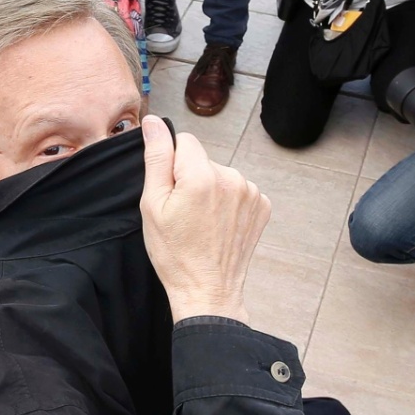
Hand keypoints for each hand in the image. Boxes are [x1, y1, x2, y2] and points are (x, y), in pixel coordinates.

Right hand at [139, 115, 270, 322]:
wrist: (208, 290)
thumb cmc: (175, 254)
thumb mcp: (153, 205)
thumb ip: (156, 158)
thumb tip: (154, 123)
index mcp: (202, 175)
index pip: (184, 141)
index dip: (172, 164)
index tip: (171, 192)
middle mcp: (232, 178)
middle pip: (203, 160)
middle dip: (192, 178)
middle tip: (184, 213)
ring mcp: (251, 192)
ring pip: (221, 174)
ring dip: (211, 190)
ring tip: (202, 222)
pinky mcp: (261, 205)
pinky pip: (238, 190)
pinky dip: (228, 203)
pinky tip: (219, 225)